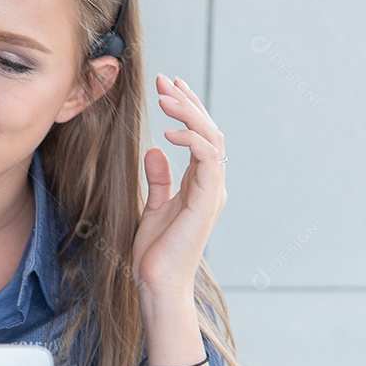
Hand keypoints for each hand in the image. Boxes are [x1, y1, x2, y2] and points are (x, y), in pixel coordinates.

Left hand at [132, 73, 227, 309]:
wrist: (157, 285)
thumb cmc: (154, 253)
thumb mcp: (152, 208)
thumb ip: (159, 180)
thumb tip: (155, 150)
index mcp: (202, 185)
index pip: (201, 137)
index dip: (188, 109)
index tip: (169, 86)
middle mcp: (212, 186)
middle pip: (209, 131)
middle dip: (188, 102)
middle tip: (165, 80)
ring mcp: (212, 193)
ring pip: (211, 139)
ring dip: (189, 114)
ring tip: (166, 97)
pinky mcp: (207, 202)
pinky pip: (208, 160)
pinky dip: (191, 140)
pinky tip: (168, 132)